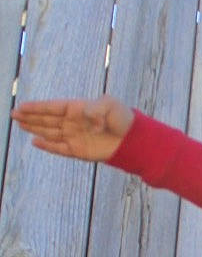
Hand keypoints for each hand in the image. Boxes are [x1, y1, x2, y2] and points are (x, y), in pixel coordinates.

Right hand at [11, 94, 133, 161]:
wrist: (133, 139)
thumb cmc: (122, 118)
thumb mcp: (110, 106)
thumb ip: (95, 108)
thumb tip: (84, 116)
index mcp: (78, 108)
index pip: (53, 107)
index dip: (37, 107)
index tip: (22, 107)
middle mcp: (73, 122)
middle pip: (47, 119)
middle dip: (30, 117)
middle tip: (14, 115)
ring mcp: (74, 136)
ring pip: (50, 132)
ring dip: (35, 128)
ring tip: (20, 124)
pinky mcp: (78, 150)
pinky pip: (59, 148)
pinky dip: (48, 146)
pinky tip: (35, 142)